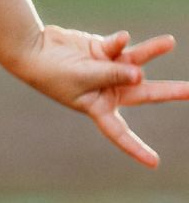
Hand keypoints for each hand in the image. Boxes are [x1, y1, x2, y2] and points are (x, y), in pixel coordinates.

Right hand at [9, 27, 188, 167]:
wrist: (34, 48)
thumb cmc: (53, 72)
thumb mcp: (85, 77)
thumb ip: (114, 73)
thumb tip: (140, 73)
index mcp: (98, 108)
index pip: (120, 133)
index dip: (136, 148)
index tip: (154, 163)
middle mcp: (108, 90)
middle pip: (145, 93)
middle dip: (169, 91)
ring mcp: (108, 69)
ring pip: (137, 63)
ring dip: (152, 51)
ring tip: (169, 43)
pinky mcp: (104, 50)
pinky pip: (121, 46)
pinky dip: (120, 41)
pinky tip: (119, 39)